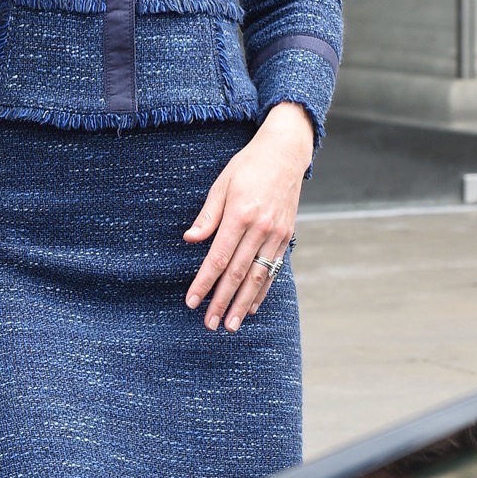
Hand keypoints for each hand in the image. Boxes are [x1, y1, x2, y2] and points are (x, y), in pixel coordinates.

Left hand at [182, 103, 313, 331]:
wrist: (285, 153)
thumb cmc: (248, 166)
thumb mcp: (222, 184)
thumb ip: (208, 216)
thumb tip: (190, 240)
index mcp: (240, 215)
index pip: (218, 258)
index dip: (204, 283)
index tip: (192, 302)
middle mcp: (260, 229)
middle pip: (237, 274)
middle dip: (222, 302)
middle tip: (210, 324)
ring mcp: (276, 235)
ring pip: (258, 277)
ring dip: (243, 304)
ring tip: (231, 324)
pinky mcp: (286, 236)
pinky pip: (273, 270)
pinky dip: (263, 290)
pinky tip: (253, 306)